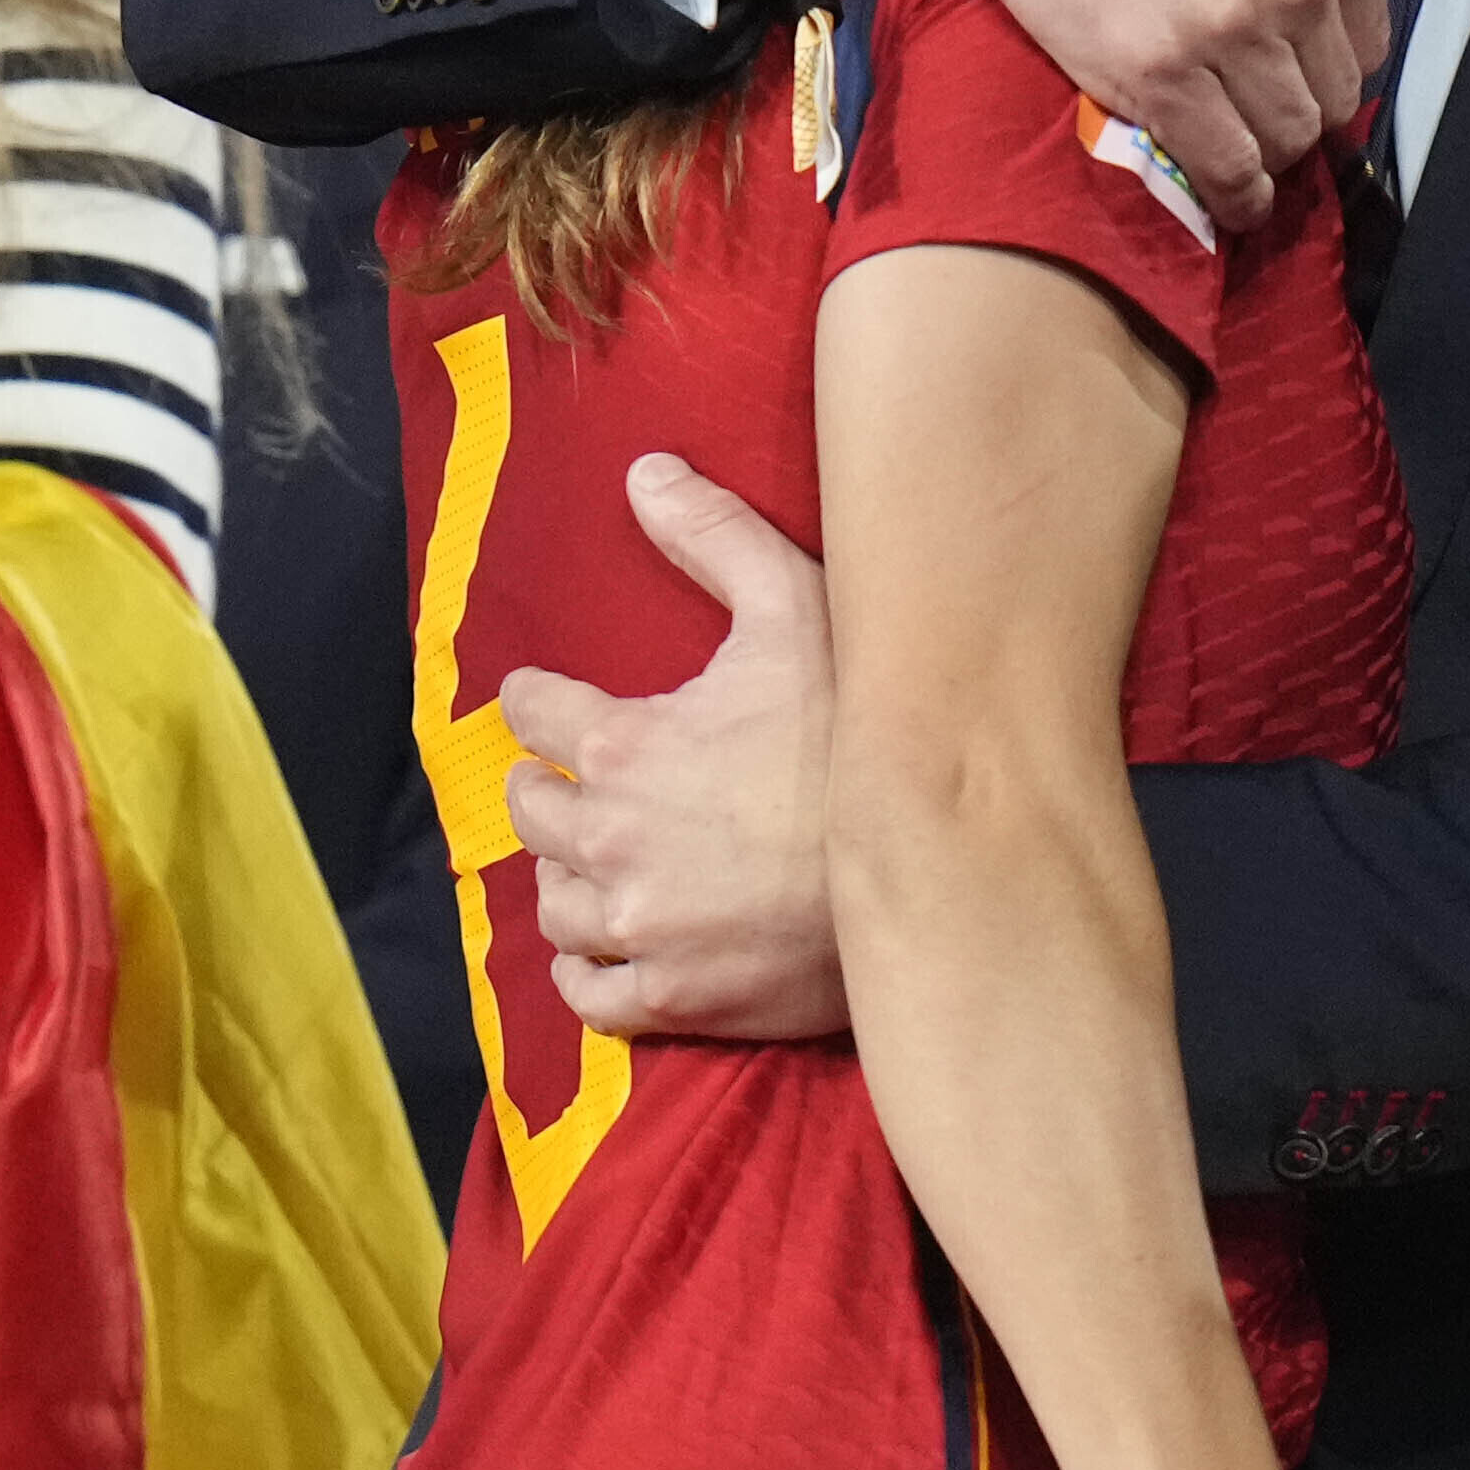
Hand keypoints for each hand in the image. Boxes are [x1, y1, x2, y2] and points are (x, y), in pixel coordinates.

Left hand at [496, 457, 849, 1037]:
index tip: (550, 702)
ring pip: (553, 903)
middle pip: (530, 811)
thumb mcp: (798, 609)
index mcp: (624, 747)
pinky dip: (587, 967)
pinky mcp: (674, 997)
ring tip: (596, 858)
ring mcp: (641, 927)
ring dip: (567, 874)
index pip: (531, 714)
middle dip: (548, 787)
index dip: (540, 701)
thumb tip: (643, 472)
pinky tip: (609, 942)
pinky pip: (588, 992)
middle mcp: (613, 842)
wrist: (939, 866)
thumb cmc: (862, 735)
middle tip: (577, 780)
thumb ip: (714, 537)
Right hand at [758, 0, 1386, 224]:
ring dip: (1264, 154)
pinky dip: (1234, 195)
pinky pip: (1229, 168)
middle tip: (1249, 109)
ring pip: (1284, 138)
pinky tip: (1224, 199)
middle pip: (1331, 97)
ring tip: (1233, 155)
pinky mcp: (1161, 75)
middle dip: (1295, 108)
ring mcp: (1234, 34)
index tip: (1291, 70)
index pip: (1368, 42)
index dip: (1326, 61)